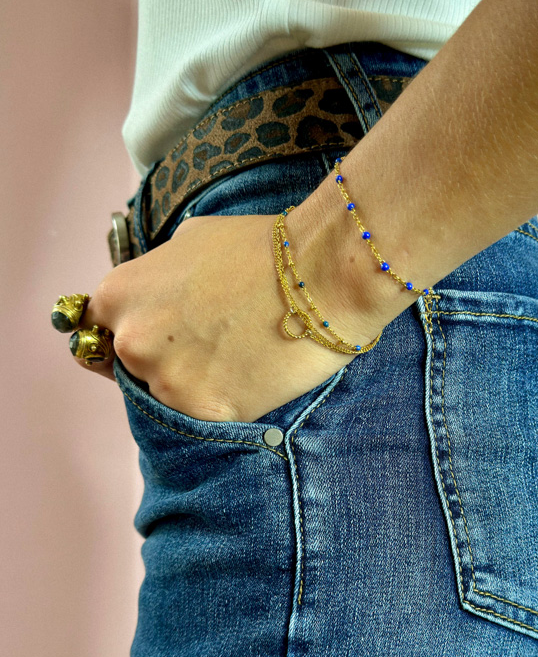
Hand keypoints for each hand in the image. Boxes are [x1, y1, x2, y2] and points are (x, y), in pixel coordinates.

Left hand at [76, 212, 379, 421]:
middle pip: (132, 368)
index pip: (97, 331)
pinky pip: (206, 414)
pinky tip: (256, 373)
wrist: (320, 275)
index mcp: (116, 295)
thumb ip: (157, 277)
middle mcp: (130, 342)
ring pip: (170, 396)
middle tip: (213, 343)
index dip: (133, 331)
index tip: (162, 336)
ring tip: (242, 355)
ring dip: (198, 383)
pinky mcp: (204, 412)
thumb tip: (157, 295)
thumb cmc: (261, 249)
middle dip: (166, 358)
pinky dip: (229, 400)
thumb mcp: (189, 241)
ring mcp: (165, 381)